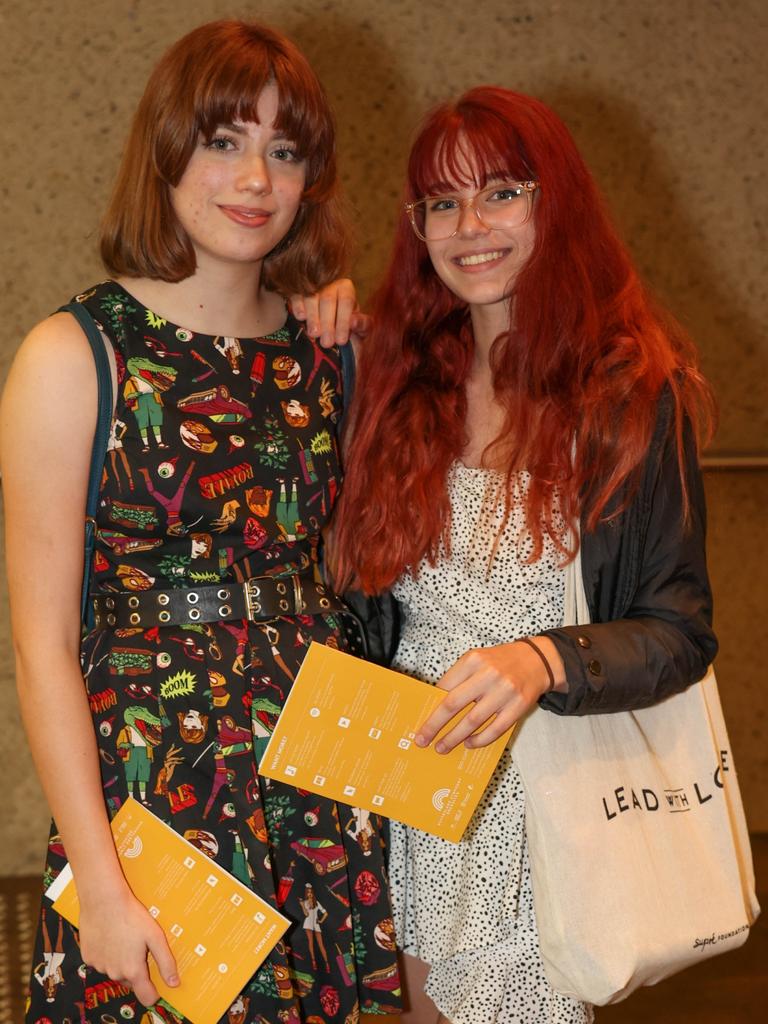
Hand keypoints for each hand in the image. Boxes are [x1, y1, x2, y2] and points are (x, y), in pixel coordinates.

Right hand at [78, 885, 178, 1006]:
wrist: (103, 901)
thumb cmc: (132, 916)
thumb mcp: (155, 936)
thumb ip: (166, 962)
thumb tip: (174, 983)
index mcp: (133, 970)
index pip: (146, 997)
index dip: (154, 993)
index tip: (157, 985)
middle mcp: (115, 973)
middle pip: (131, 981)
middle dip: (137, 969)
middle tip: (141, 947)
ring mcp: (99, 967)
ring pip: (115, 971)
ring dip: (121, 962)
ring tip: (125, 938)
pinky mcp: (87, 957)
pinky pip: (101, 962)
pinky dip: (107, 954)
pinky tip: (111, 937)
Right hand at [290, 279, 369, 347]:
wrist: (328, 331)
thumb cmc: (347, 328)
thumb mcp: (360, 328)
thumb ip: (362, 325)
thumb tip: (354, 321)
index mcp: (346, 288)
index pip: (346, 301)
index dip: (343, 321)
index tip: (341, 341)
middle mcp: (329, 283)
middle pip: (328, 300)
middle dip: (327, 323)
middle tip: (327, 343)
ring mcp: (311, 285)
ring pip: (311, 298)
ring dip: (313, 317)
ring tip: (314, 335)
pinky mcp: (296, 291)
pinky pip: (296, 296)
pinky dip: (298, 307)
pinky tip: (301, 318)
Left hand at [414, 640, 558, 753]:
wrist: (536, 660)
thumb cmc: (500, 663)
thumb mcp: (477, 660)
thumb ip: (459, 678)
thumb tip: (436, 706)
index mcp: (473, 660)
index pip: (444, 686)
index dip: (430, 706)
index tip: (420, 721)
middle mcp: (488, 674)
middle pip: (453, 704)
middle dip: (434, 725)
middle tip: (423, 740)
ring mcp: (504, 691)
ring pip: (473, 720)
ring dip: (454, 737)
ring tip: (443, 747)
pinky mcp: (518, 706)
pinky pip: (495, 729)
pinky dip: (480, 740)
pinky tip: (469, 743)